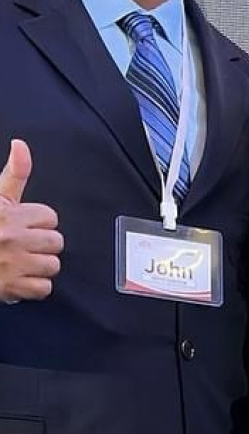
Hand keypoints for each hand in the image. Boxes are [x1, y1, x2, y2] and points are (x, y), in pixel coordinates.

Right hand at [0, 139, 63, 302]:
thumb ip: (14, 173)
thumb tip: (20, 145)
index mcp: (9, 215)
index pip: (49, 217)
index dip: (37, 223)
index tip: (23, 227)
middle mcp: (13, 238)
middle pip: (56, 242)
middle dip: (40, 245)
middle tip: (21, 246)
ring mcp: (12, 264)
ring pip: (52, 265)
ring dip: (38, 267)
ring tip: (19, 263)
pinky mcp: (10, 287)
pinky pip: (43, 289)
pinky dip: (32, 288)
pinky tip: (18, 279)